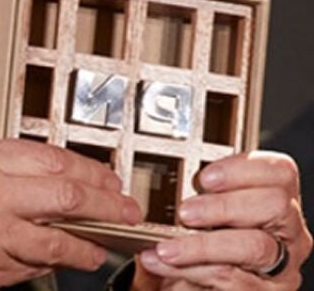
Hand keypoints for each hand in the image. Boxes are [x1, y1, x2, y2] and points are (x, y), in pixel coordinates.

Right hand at [0, 139, 142, 289]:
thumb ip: (0, 169)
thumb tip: (50, 176)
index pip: (50, 159)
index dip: (88, 170)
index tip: (108, 179)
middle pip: (66, 197)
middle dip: (106, 206)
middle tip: (127, 212)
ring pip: (58, 241)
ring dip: (88, 246)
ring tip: (102, 247)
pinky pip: (35, 268)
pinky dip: (55, 266)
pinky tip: (68, 263)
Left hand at [133, 151, 309, 288]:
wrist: (188, 286)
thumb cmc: (196, 244)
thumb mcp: (196, 214)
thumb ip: (192, 195)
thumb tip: (159, 186)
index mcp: (274, 200)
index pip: (280, 172)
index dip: (244, 169)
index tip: (206, 177)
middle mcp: (287, 231)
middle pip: (274, 204)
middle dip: (225, 205)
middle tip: (185, 212)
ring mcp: (282, 265)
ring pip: (256, 245)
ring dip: (205, 244)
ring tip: (167, 246)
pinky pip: (233, 277)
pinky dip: (192, 269)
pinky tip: (163, 262)